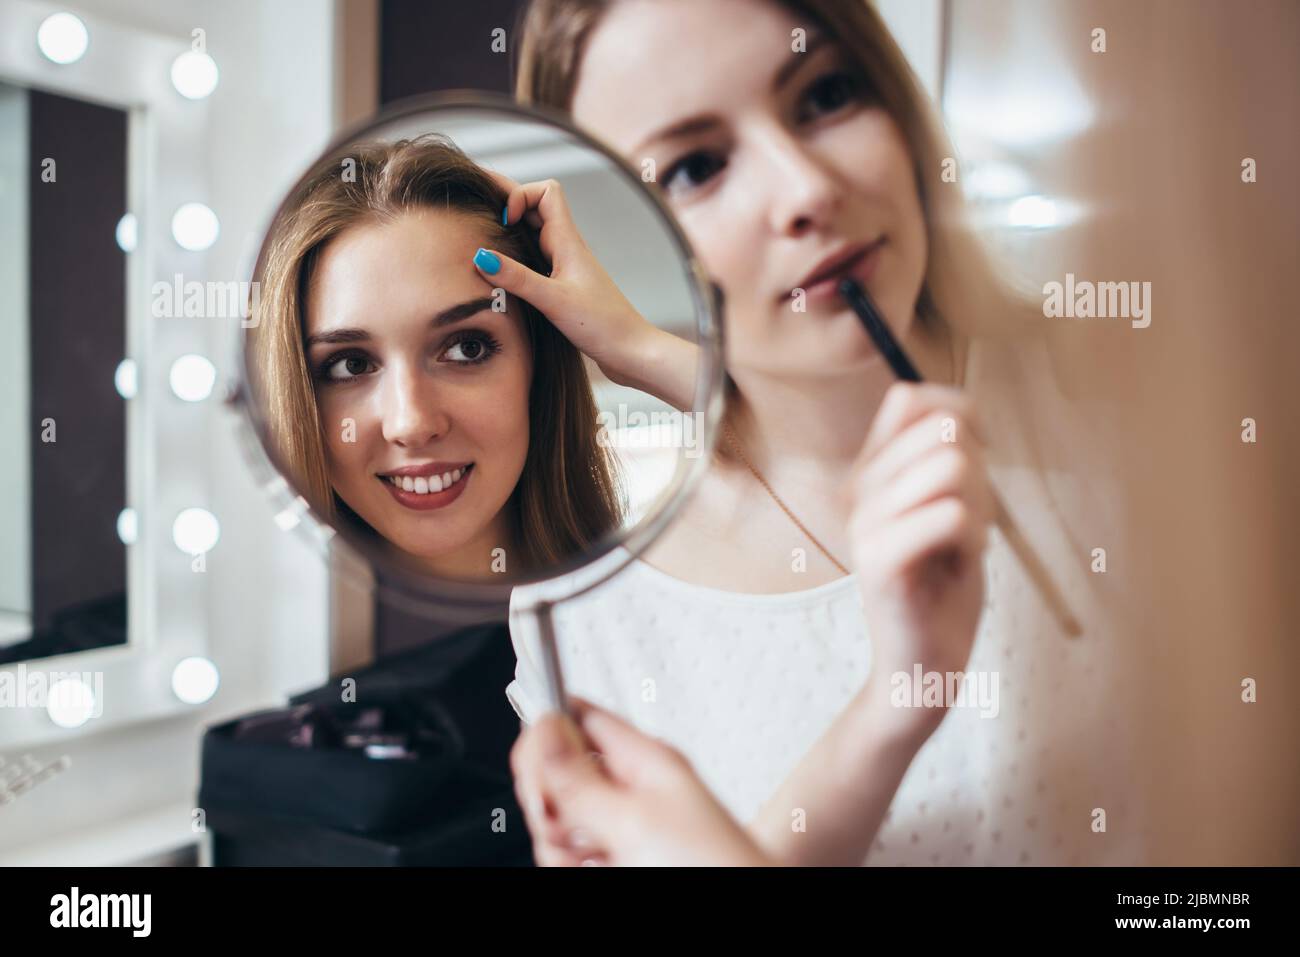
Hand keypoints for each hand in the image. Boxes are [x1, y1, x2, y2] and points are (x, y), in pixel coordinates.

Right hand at [476, 173, 696, 410]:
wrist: (631, 351)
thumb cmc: (601, 325)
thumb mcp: (554, 300)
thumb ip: (518, 279)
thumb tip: (480, 256)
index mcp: (568, 242)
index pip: (546, 192)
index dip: (521, 194)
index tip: (505, 220)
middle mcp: (568, 249)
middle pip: (537, 209)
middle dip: (509, 206)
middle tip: (477, 214)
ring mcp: (567, 267)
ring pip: (535, 235)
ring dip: (512, 234)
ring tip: (484, 243)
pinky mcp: (566, 286)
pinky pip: (538, 260)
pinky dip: (519, 259)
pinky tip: (504, 276)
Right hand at [510, 698, 769, 866]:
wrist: (742, 917)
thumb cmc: (712, 866)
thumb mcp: (634, 817)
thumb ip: (580, 776)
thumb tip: (542, 723)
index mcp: (642, 758)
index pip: (576, 716)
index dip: (544, 736)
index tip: (538, 773)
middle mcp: (631, 787)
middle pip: (556, 775)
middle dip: (551, 806)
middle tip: (574, 828)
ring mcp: (623, 825)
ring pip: (557, 823)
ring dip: (561, 846)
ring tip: (597, 859)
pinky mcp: (617, 857)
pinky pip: (569, 855)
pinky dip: (572, 866)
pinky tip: (596, 870)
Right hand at [844, 381, 994, 739]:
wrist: (922, 668)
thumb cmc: (942, 589)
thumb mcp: (946, 509)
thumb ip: (945, 460)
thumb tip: (961, 415)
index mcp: (868, 473)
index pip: (912, 398)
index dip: (962, 418)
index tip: (975, 466)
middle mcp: (857, 491)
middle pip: (944, 431)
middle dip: (981, 474)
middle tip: (968, 526)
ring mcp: (863, 523)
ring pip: (953, 468)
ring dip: (981, 508)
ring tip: (963, 547)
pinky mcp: (879, 560)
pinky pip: (952, 514)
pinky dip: (975, 539)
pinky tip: (958, 567)